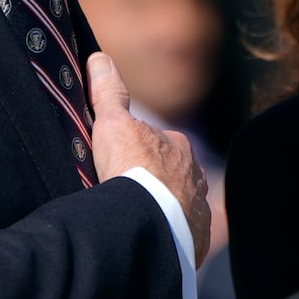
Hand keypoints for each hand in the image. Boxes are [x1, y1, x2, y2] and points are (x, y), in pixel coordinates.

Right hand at [87, 52, 210, 266]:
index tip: (123, 165)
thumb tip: (99, 58)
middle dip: (155, 183)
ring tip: (138, 221)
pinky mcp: (196, 240)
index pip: (158, 145)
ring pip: (181, 205)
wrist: (151, 224)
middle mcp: (196, 177)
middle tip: (127, 196)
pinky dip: (170, 237)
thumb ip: (108, 93)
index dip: (139, 153)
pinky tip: (151, 241)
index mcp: (179, 148)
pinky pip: (184, 236)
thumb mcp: (112, 125)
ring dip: (164, 210)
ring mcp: (199, 210)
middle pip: (173, 176)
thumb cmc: (133, 169)